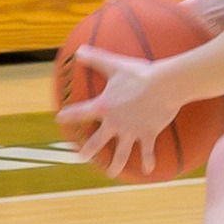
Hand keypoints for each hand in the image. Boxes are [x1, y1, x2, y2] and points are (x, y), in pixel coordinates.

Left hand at [55, 47, 182, 178]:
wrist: (164, 85)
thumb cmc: (139, 74)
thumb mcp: (115, 64)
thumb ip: (96, 58)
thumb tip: (78, 50)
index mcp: (104, 107)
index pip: (81, 113)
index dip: (69, 116)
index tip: (59, 119)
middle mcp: (115, 123)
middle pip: (97, 142)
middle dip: (88, 151)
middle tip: (81, 157)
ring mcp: (131, 132)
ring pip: (121, 153)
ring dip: (115, 165)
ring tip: (111, 174)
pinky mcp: (147, 134)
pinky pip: (147, 151)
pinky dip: (147, 161)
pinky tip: (147, 170)